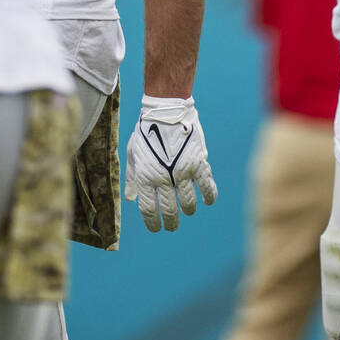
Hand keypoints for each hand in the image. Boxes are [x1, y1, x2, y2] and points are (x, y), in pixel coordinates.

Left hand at [124, 95, 216, 231]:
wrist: (166, 111)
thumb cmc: (146, 131)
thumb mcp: (133, 153)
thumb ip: (132, 177)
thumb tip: (130, 198)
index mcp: (145, 177)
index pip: (149, 210)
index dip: (153, 223)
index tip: (157, 228)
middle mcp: (163, 179)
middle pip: (169, 211)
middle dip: (171, 222)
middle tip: (172, 226)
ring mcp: (182, 172)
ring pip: (188, 204)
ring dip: (188, 211)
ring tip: (188, 211)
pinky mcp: (198, 164)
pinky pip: (207, 187)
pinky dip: (209, 197)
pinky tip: (207, 200)